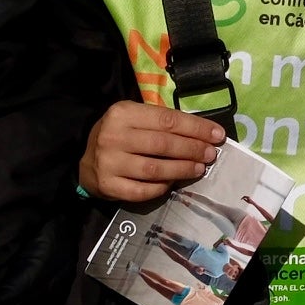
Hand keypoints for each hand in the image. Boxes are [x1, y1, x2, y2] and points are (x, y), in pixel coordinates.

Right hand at [82, 100, 223, 205]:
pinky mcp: (109, 186)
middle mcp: (113, 136)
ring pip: (155, 169)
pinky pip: (143, 190)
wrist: (86, 162)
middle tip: (211, 154)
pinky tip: (173, 183)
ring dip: (182, 169)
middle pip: (163, 144)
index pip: (167, 120)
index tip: (217, 135)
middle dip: (193, 149)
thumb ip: (162, 123)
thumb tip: (204, 134)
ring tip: (199, 168)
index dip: (196, 128)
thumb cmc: (119, 136)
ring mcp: (109, 163)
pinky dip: (162, 187)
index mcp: (122, 113)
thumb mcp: (134, 118)